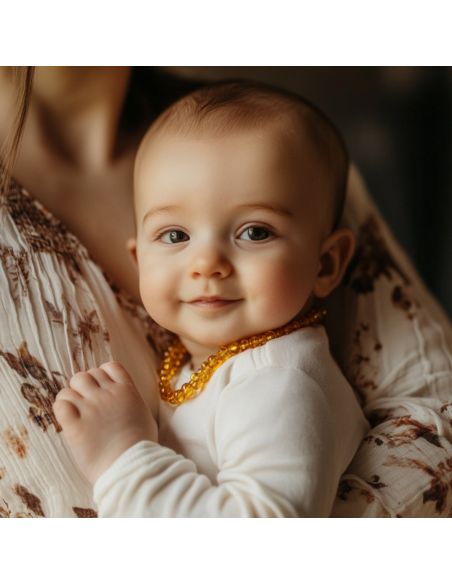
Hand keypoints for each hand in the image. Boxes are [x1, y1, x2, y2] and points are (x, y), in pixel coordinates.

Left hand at [53, 362, 157, 484]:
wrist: (132, 466)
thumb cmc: (141, 445)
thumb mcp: (144, 414)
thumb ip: (130, 400)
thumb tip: (123, 397)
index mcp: (126, 390)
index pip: (109, 367)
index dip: (101, 375)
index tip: (100, 387)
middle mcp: (107, 394)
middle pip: (86, 375)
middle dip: (83, 387)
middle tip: (85, 403)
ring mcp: (90, 408)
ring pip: (69, 387)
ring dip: (70, 398)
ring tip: (74, 412)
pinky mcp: (75, 425)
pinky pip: (60, 405)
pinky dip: (61, 409)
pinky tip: (67, 420)